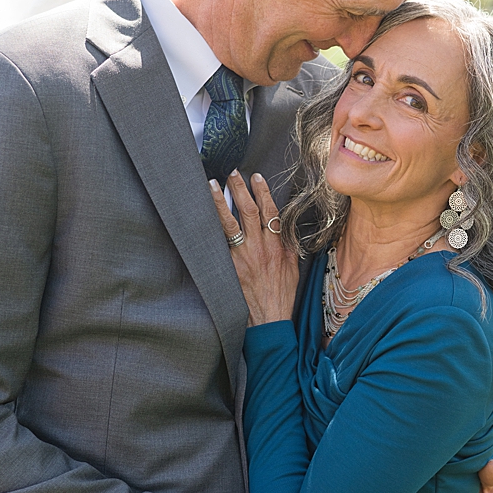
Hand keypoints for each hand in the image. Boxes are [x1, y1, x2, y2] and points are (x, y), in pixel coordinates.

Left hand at [209, 170, 298, 325]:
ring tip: (211, 185)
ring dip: (220, 202)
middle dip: (240, 189)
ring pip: (230, 224)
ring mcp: (243, 257)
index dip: (263, 192)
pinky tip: (200, 215)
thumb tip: (285, 228)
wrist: (269, 319)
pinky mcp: (230, 268)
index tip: (256, 177)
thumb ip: (288, 246)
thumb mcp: (293, 267)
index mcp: (278, 246)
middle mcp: (260, 248)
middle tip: (231, 173)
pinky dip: (210, 228)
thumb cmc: (281, 296)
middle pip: (249, 211)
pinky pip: (218, 243)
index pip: (271, 211)